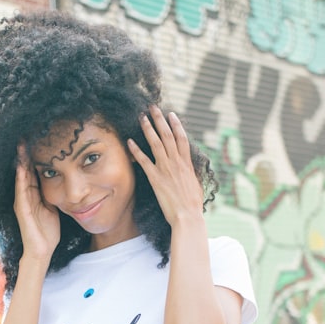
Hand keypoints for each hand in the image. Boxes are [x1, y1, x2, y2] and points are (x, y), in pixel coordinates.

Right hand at [14, 143, 59, 260]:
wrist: (42, 251)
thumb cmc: (48, 231)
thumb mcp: (54, 207)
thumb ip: (55, 194)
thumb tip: (64, 181)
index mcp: (34, 195)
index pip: (33, 171)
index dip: (34, 156)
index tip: (37, 139)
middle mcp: (25, 196)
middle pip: (24, 170)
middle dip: (24, 154)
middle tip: (24, 135)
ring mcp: (22, 203)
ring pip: (21, 177)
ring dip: (20, 162)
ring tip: (21, 145)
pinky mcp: (22, 211)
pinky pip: (21, 191)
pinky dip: (21, 179)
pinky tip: (21, 167)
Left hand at [128, 106, 204, 225]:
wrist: (187, 215)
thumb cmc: (192, 204)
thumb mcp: (195, 184)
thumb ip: (191, 173)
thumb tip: (190, 169)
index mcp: (187, 163)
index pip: (181, 138)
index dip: (176, 125)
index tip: (171, 114)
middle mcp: (176, 162)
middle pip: (167, 135)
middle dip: (160, 119)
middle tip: (153, 107)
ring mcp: (165, 168)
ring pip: (156, 143)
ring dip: (148, 128)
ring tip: (141, 117)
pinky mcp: (155, 178)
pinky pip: (144, 160)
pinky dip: (136, 150)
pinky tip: (129, 141)